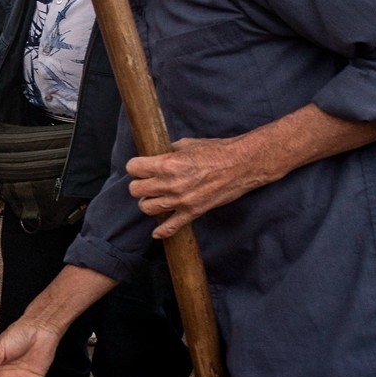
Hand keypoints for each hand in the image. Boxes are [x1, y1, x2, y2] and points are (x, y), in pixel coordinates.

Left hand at [126, 135, 258, 238]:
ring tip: (155, 197)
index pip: (133, 168)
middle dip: (139, 184)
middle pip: (135, 190)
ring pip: (147, 208)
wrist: (242, 164)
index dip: (136, 166)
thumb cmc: (216, 151)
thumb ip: (167, 152)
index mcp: (167, 164)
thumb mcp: (186, 144)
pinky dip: (162, 231)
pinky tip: (157, 232)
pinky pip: (170, 227)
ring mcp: (181, 200)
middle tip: (147, 181)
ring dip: (148, 202)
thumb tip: (154, 156)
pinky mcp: (193, 212)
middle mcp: (170, 183)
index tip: (141, 166)